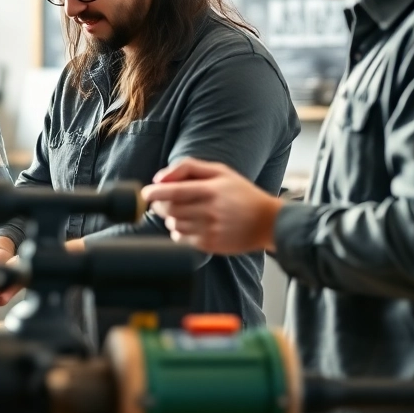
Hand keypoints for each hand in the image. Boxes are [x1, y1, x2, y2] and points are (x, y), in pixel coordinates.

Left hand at [140, 158, 282, 254]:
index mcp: (211, 190)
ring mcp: (209, 230)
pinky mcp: (209, 245)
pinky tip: (190, 225)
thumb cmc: (241, 193)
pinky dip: (178, 232)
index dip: (154, 193)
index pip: (173, 191)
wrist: (267, 222)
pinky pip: (181, 239)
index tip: (145, 193)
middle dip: (159, 205)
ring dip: (170, 218)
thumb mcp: (220, 171)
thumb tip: (159, 178)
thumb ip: (188, 168)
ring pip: (173, 225)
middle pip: (169, 210)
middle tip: (161, 202)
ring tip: (181, 212)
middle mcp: (209, 211)